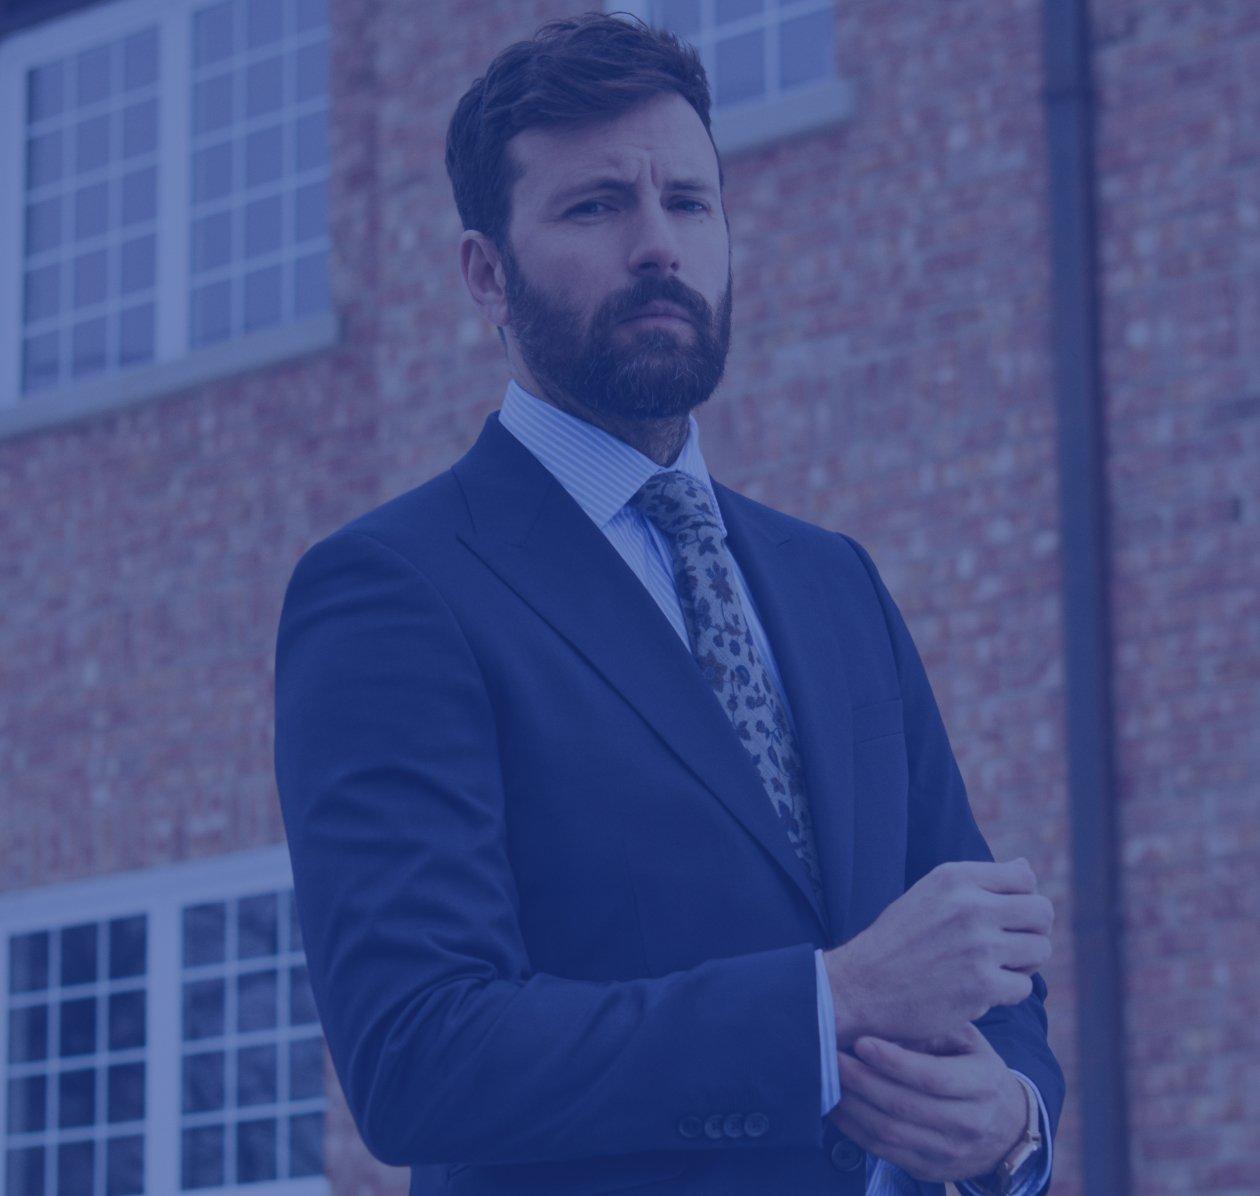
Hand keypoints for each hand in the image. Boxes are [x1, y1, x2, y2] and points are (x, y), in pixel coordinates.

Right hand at [823, 858, 1052, 1045]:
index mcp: (955, 878)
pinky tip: (980, 989)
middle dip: (1033, 930)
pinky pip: (1024, 987)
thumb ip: (978, 881)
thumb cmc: (899, 939)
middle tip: (1011, 945)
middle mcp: (969, 906)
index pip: (1024, 877)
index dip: (1021, 899)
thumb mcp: (930, 893)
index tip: (1004, 916)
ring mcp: (978, 947)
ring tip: (994, 966)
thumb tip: (1027, 866)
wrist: (862, 985)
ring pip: (1040, 949)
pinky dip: (1007, 992)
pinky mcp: (982, 986)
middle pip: (1042, 912)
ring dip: (1023, 962)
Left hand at [826, 1022, 1028, 1183]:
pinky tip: (837, 1105)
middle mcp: (968, 1123)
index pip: (932, 1077)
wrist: (1009, 1129)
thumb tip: (885, 1029)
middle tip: (831, 1055)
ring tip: (828, 1077)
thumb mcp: (968, 1041)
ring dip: (851, 1105)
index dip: (892, 1061)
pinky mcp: (928, 1169)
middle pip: (903, 1105)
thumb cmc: (979, 1071)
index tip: (860, 1041)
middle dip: (860, 1080)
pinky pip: (883, 1152)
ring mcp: (948, 1152)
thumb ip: (932, 1031)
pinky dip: (853, 1129)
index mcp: (982, 1084)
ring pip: (889, 1132)